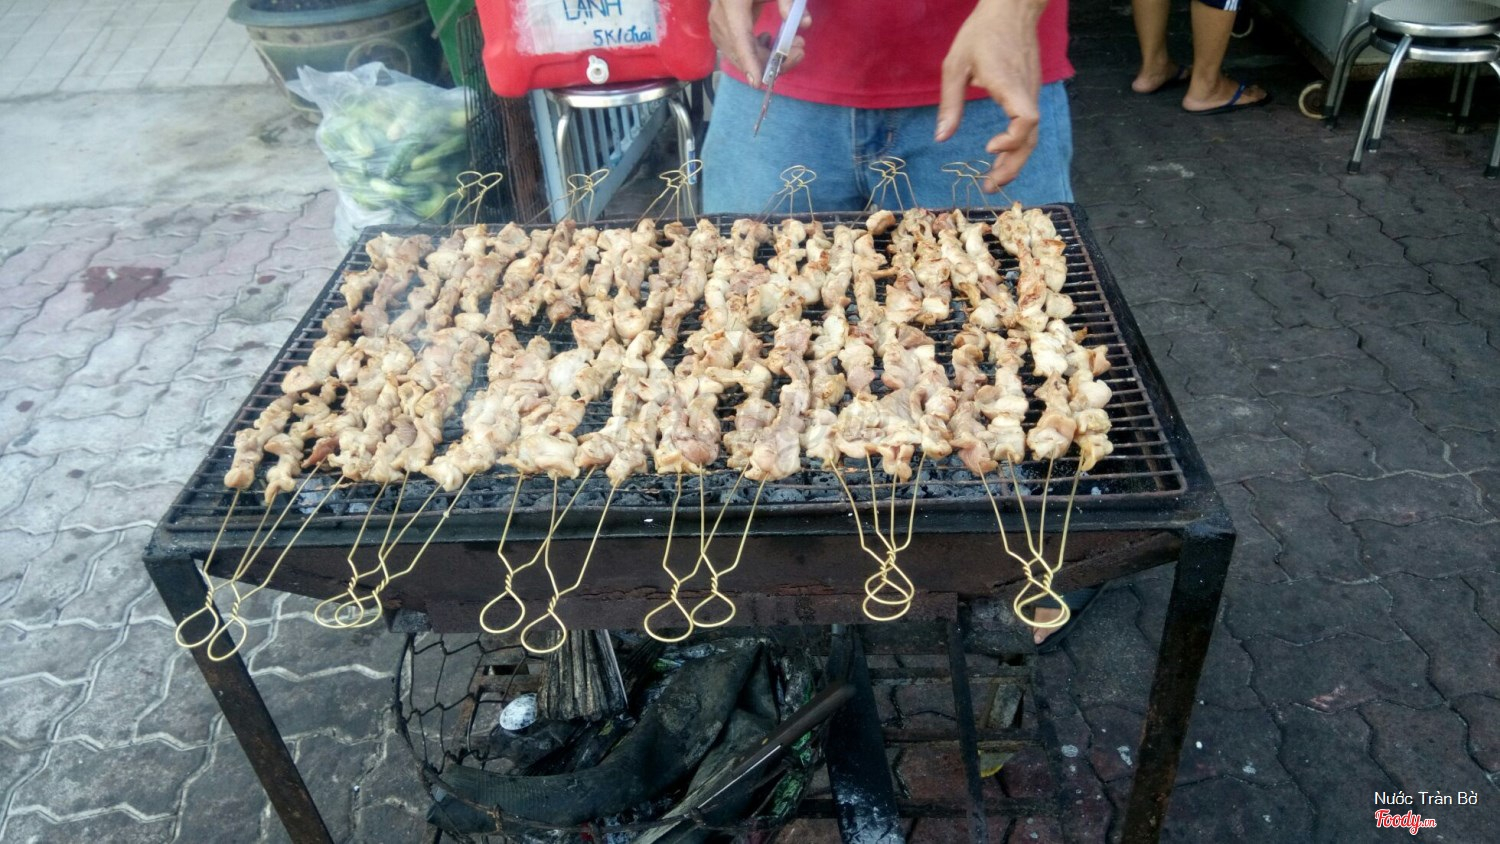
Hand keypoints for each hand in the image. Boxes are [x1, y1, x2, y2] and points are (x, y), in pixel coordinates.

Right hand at [709, 0, 810, 88]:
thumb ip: (788, 0)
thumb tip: (804, 24)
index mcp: (732, 3)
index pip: (740, 38)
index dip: (749, 61)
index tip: (758, 82)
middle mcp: (719, 17)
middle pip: (741, 52)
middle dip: (771, 60)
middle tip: (800, 51)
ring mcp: (716, 24)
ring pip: (738, 54)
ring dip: (766, 57)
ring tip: (793, 44)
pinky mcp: (719, 29)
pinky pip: (736, 49)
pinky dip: (755, 52)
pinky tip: (769, 41)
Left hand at [937, 0, 1046, 190]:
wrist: (1011, 9)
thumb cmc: (982, 33)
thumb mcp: (956, 64)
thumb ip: (950, 102)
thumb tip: (941, 137)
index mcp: (1009, 84)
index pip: (1026, 119)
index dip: (1011, 139)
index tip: (989, 147)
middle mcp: (1026, 92)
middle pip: (1031, 138)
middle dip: (1012, 166)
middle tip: (990, 186)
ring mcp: (1031, 93)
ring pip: (1032, 135)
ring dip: (1015, 160)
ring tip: (994, 179)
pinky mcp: (1029, 92)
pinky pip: (1029, 125)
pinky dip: (1017, 144)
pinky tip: (1001, 154)